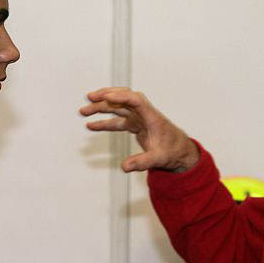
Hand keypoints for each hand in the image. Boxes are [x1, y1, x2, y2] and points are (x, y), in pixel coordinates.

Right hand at [80, 87, 199, 172]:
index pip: (136, 100)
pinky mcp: (135, 124)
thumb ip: (142, 162)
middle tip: (90, 98)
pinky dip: (105, 121)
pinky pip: (117, 120)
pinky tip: (91, 125)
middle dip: (106, 96)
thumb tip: (124, 167)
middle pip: (123, 98)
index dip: (121, 97)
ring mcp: (139, 118)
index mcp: (152, 116)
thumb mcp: (159, 159)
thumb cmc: (173, 151)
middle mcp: (144, 113)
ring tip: (84, 111)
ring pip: (118, 107)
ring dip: (101, 107)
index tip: (106, 96)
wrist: (179, 151)